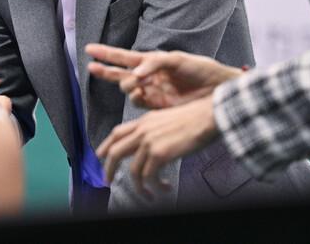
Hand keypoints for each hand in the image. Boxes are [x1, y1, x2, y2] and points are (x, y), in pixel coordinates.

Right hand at [86, 43, 242, 108]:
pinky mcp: (157, 106)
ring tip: (136, 84)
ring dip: (127, 85)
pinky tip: (141, 93)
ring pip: (127, 88)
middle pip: (119, 73)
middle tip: (91, 67)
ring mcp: (151, 91)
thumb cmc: (202, 69)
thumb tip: (135, 73)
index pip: (124, 56)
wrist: (219, 91)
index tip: (89, 49)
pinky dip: (135, 97)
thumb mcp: (178, 59)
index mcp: (151, 62)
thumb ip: (155, 63)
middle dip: (105, 70)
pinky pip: (138, 103)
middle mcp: (148, 76)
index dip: (106, 53)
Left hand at [95, 95, 219, 197]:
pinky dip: (154, 187)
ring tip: (147, 194)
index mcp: (144, 120)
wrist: (209, 115)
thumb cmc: (196, 118)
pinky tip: (164, 188)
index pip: (117, 133)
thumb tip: (152, 147)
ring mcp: (149, 142)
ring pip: (132, 170)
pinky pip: (149, 177)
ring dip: (139, 187)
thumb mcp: (167, 118)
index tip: (100, 155)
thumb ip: (155, 130)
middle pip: (115, 151)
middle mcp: (142, 130)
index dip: (105, 145)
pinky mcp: (160, 153)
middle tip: (108, 180)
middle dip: (109, 168)